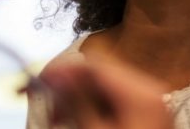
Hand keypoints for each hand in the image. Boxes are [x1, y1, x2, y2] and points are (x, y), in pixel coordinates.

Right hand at [39, 57, 172, 128]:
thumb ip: (76, 102)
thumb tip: (57, 77)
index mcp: (141, 93)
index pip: (96, 66)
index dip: (63, 72)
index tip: (37, 82)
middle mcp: (150, 93)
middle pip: (101, 77)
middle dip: (71, 91)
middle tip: (49, 110)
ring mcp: (151, 105)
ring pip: (106, 92)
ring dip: (80, 103)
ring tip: (59, 121)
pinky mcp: (147, 117)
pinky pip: (116, 105)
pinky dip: (95, 112)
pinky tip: (79, 124)